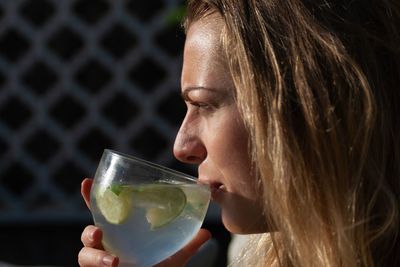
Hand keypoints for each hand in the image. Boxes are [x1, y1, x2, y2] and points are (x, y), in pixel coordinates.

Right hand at [78, 178, 211, 266]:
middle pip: (88, 233)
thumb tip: (208, 231)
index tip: (87, 181)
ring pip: (85, 255)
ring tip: (113, 261)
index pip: (103, 212)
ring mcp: (101, 262)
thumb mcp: (174, 258)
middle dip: (88, 230)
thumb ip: (188, 245)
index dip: (92, 197)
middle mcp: (108, 246)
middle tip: (98, 232)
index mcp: (121, 234)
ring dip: (95, 256)